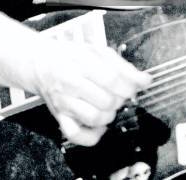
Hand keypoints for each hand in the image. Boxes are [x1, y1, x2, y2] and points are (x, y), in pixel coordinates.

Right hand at [30, 36, 150, 145]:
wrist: (40, 63)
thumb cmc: (70, 55)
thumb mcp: (97, 51)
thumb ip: (122, 66)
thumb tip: (145, 80)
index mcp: (81, 62)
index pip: (111, 79)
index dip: (128, 87)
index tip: (133, 87)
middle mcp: (70, 82)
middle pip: (105, 101)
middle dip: (119, 100)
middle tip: (118, 94)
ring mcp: (64, 102)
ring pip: (94, 119)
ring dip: (109, 115)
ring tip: (108, 106)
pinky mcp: (59, 117)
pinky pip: (77, 135)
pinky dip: (93, 135)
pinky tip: (99, 125)